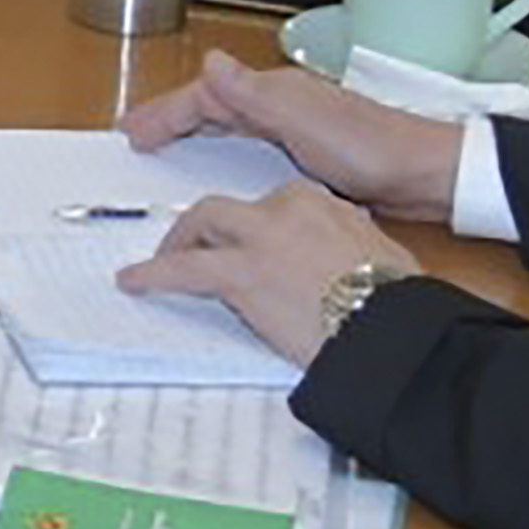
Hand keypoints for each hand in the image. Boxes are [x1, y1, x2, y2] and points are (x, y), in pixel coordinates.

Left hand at [133, 172, 408, 360]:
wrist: (388, 327)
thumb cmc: (394, 301)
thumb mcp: (380, 255)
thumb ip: (354, 242)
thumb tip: (352, 247)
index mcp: (320, 200)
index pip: (272, 203)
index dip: (255, 226)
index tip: (250, 244)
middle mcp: (285, 208)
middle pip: (230, 209)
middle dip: (207, 228)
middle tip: (196, 248)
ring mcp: (259, 237)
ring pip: (203, 223)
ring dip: (179, 243)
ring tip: (163, 261)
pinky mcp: (239, 272)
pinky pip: (184, 270)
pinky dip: (154, 273)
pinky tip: (134, 280)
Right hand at [158, 42, 466, 222]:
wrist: (424, 174)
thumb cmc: (373, 150)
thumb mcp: (305, 123)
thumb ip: (255, 96)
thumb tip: (211, 62)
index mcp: (276, 92)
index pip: (205, 96)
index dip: (166, 113)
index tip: (135, 131)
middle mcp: (283, 103)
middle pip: (212, 105)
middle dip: (172, 117)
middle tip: (138, 136)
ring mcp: (297, 126)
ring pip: (230, 123)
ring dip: (195, 131)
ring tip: (166, 146)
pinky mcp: (310, 152)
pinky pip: (250, 144)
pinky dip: (224, 149)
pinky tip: (223, 167)